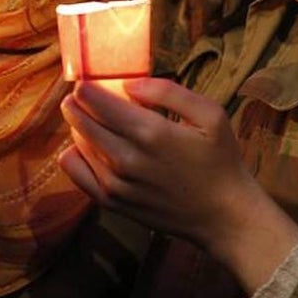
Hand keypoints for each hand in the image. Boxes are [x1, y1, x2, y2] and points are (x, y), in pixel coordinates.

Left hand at [59, 78, 297, 292]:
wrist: (224, 216)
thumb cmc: (220, 161)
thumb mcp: (210, 114)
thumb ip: (168, 92)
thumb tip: (129, 83)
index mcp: (149, 132)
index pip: (95, 100)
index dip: (85, 87)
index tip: (88, 81)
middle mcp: (126, 158)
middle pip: (80, 120)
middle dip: (76, 103)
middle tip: (82, 96)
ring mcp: (116, 184)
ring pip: (77, 144)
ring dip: (77, 127)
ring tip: (90, 119)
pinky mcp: (112, 203)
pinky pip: (76, 173)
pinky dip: (73, 155)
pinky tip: (85, 147)